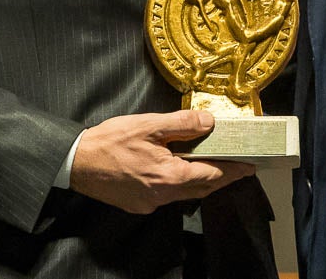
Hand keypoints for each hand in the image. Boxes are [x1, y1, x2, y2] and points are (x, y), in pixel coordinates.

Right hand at [69, 109, 255, 213]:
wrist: (75, 163)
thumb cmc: (109, 142)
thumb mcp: (148, 125)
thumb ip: (182, 124)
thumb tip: (210, 122)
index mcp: (169, 176)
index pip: (212, 175)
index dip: (233, 170)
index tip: (250, 166)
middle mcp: (162, 196)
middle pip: (201, 188)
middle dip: (221, 177)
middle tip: (239, 167)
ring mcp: (149, 203)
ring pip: (184, 193)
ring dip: (201, 180)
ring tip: (214, 166)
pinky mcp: (138, 204)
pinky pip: (167, 196)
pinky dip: (179, 184)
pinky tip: (178, 171)